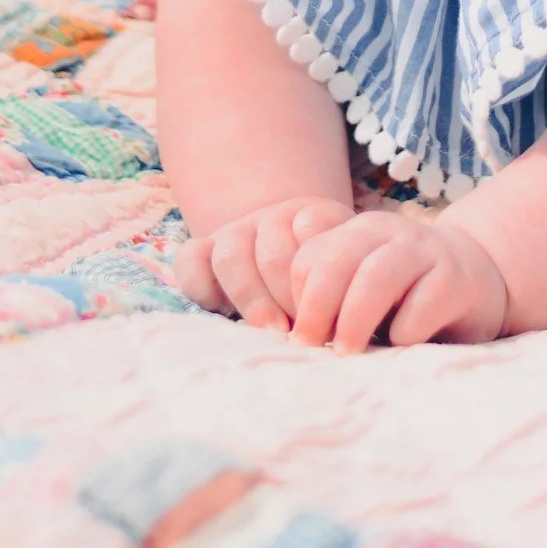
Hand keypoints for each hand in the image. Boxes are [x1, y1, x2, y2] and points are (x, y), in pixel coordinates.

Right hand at [177, 196, 353, 329]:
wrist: (292, 258)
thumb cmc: (335, 287)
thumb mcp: (354, 278)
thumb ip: (352, 289)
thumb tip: (351, 324)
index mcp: (315, 215)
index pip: (313, 227)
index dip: (320, 275)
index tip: (332, 317)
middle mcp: (274, 217)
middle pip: (273, 251)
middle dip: (288, 296)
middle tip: (304, 332)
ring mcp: (237, 231)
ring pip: (232, 253)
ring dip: (251, 296)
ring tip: (272, 330)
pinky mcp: (204, 251)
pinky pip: (192, 259)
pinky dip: (202, 285)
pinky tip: (222, 311)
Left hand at [287, 210, 507, 352]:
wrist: (475, 277)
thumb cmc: (403, 294)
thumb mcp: (361, 286)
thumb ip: (330, 295)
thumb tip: (291, 336)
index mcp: (355, 232)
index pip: (309, 258)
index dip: (298, 300)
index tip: (300, 337)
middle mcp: (387, 232)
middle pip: (337, 260)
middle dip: (317, 307)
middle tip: (311, 347)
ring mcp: (424, 251)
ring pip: (376, 276)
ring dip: (355, 319)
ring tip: (347, 354)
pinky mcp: (456, 278)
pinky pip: (422, 304)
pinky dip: (405, 331)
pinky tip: (402, 344)